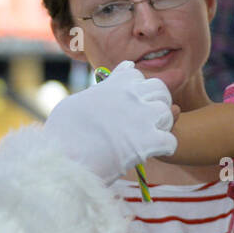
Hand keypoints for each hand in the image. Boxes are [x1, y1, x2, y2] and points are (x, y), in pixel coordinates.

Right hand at [43, 61, 175, 182]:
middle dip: (155, 101)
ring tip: (148, 136)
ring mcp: (143, 117)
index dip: (134, 88)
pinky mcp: (149, 141)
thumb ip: (98, 92)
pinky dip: (164, 148)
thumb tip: (104, 85)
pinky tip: (153, 153)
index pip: (135, 74)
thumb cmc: (63, 133)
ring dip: (161, 125)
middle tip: (146, 118)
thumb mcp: (77, 102)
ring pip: (167, 113)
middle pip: (159, 89)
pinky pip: (171, 141)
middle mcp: (132, 95)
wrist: (64, 158)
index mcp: (114, 84)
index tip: (129, 99)